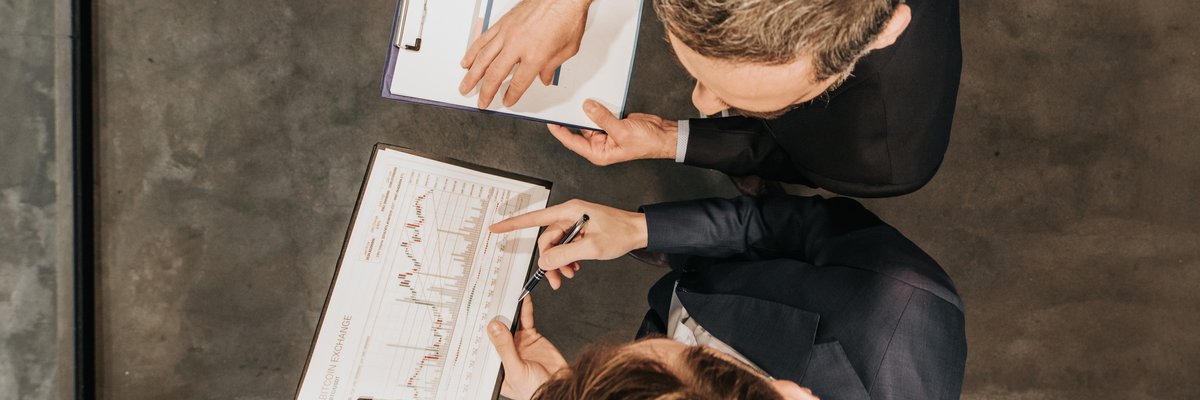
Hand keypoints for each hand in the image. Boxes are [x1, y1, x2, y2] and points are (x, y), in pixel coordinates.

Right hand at [459, 0, 590, 107]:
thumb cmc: (567, 17)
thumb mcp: (568, 49)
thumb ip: (553, 66)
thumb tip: (544, 78)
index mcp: (536, 57)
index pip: (519, 83)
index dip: (511, 95)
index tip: (507, 101)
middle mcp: (518, 46)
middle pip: (495, 74)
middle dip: (485, 91)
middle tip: (480, 102)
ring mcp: (507, 33)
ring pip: (483, 58)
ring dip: (472, 75)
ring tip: (465, 86)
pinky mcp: (503, 23)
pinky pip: (483, 40)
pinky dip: (473, 52)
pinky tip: (468, 61)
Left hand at [487, 296, 567, 399]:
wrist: (560, 387)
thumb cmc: (535, 389)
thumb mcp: (515, 370)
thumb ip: (505, 348)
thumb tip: (494, 328)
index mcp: (496, 365)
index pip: (485, 343)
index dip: (482, 329)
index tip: (479, 314)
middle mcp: (506, 352)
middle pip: (497, 330)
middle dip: (495, 315)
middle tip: (491, 298)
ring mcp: (519, 344)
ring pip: (511, 322)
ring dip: (510, 309)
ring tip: (507, 295)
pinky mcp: (532, 338)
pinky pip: (526, 320)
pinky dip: (525, 309)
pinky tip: (523, 300)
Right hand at [490, 199, 647, 288]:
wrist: (638, 232)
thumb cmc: (620, 232)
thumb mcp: (592, 248)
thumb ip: (565, 254)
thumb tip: (545, 262)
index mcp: (569, 211)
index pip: (534, 218)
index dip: (512, 224)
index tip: (496, 228)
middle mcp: (569, 215)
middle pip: (547, 240)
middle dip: (550, 261)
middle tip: (557, 279)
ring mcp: (574, 224)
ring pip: (556, 247)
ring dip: (560, 263)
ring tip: (571, 275)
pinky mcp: (580, 232)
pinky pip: (566, 247)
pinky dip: (568, 260)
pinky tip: (576, 268)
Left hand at [549, 100, 678, 165]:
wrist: (663, 135)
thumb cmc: (646, 142)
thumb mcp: (622, 130)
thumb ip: (603, 118)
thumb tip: (587, 107)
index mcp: (598, 153)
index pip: (572, 142)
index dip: (559, 131)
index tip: (550, 120)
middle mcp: (599, 145)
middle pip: (579, 129)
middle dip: (571, 117)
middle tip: (561, 104)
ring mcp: (605, 133)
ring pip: (589, 120)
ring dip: (586, 110)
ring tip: (577, 98)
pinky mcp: (612, 123)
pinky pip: (600, 113)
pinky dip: (598, 106)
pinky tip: (594, 98)